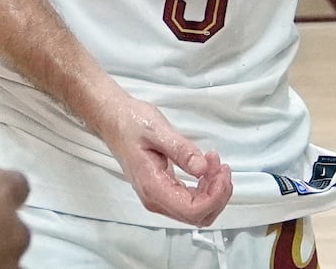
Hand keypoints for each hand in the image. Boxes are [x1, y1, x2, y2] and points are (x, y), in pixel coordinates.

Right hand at [96, 96, 231, 225]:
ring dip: (213, 191)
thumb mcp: (158, 130)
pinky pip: (191, 201)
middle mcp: (155, 199)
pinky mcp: (163, 190)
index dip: (214, 197)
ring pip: (196, 211)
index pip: (192, 210)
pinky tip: (207, 168)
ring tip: (215, 163)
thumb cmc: (131, 122)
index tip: (221, 172)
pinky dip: (205, 188)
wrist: (114, 119)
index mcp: (153, 187)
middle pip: (197, 216)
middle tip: (221, 166)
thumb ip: (181, 150)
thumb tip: (202, 168)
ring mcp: (159, 197)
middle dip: (217, 195)